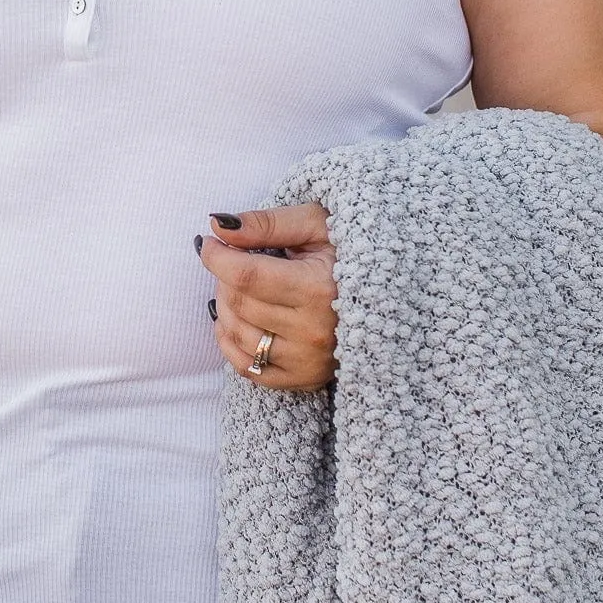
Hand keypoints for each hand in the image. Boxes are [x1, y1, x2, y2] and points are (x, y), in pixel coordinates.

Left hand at [197, 204, 336, 390]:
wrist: (392, 293)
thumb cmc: (350, 251)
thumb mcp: (315, 225)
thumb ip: (266, 224)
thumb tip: (218, 226)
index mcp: (319, 289)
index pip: (245, 275)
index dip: (216, 256)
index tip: (210, 242)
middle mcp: (313, 331)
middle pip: (238, 303)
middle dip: (223, 277)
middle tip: (234, 260)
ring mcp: (308, 361)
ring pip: (237, 334)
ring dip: (225, 306)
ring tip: (240, 287)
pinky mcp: (304, 379)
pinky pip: (246, 368)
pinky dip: (230, 342)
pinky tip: (237, 320)